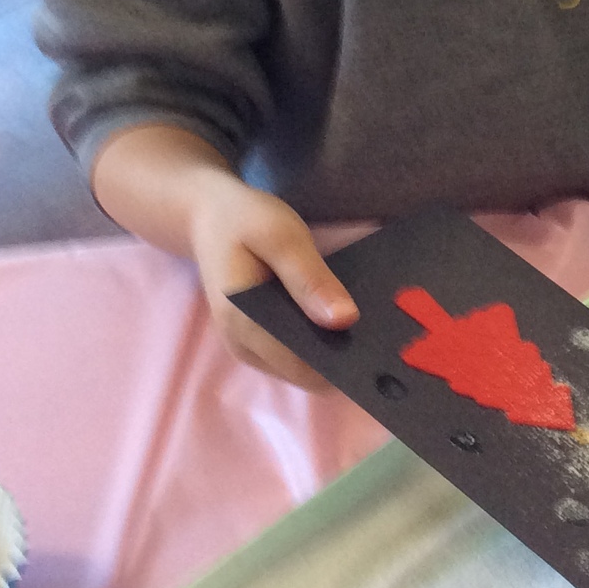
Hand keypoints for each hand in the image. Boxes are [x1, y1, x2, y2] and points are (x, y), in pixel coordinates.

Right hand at [89, 123, 357, 389]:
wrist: (206, 215)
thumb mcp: (282, 236)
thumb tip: (345, 320)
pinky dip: (317, 338)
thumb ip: (310, 278)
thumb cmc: (244, 220)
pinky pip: (294, 352)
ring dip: (330, 348)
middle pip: (304, 371)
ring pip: (301, 366)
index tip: (381, 347)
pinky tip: (338, 315)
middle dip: (341, 355)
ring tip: (365, 321)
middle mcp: (243, 346)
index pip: (303, 367)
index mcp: (244, 323)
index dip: (343, 362)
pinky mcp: (255, 340)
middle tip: (380, 329)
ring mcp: (247, 347)